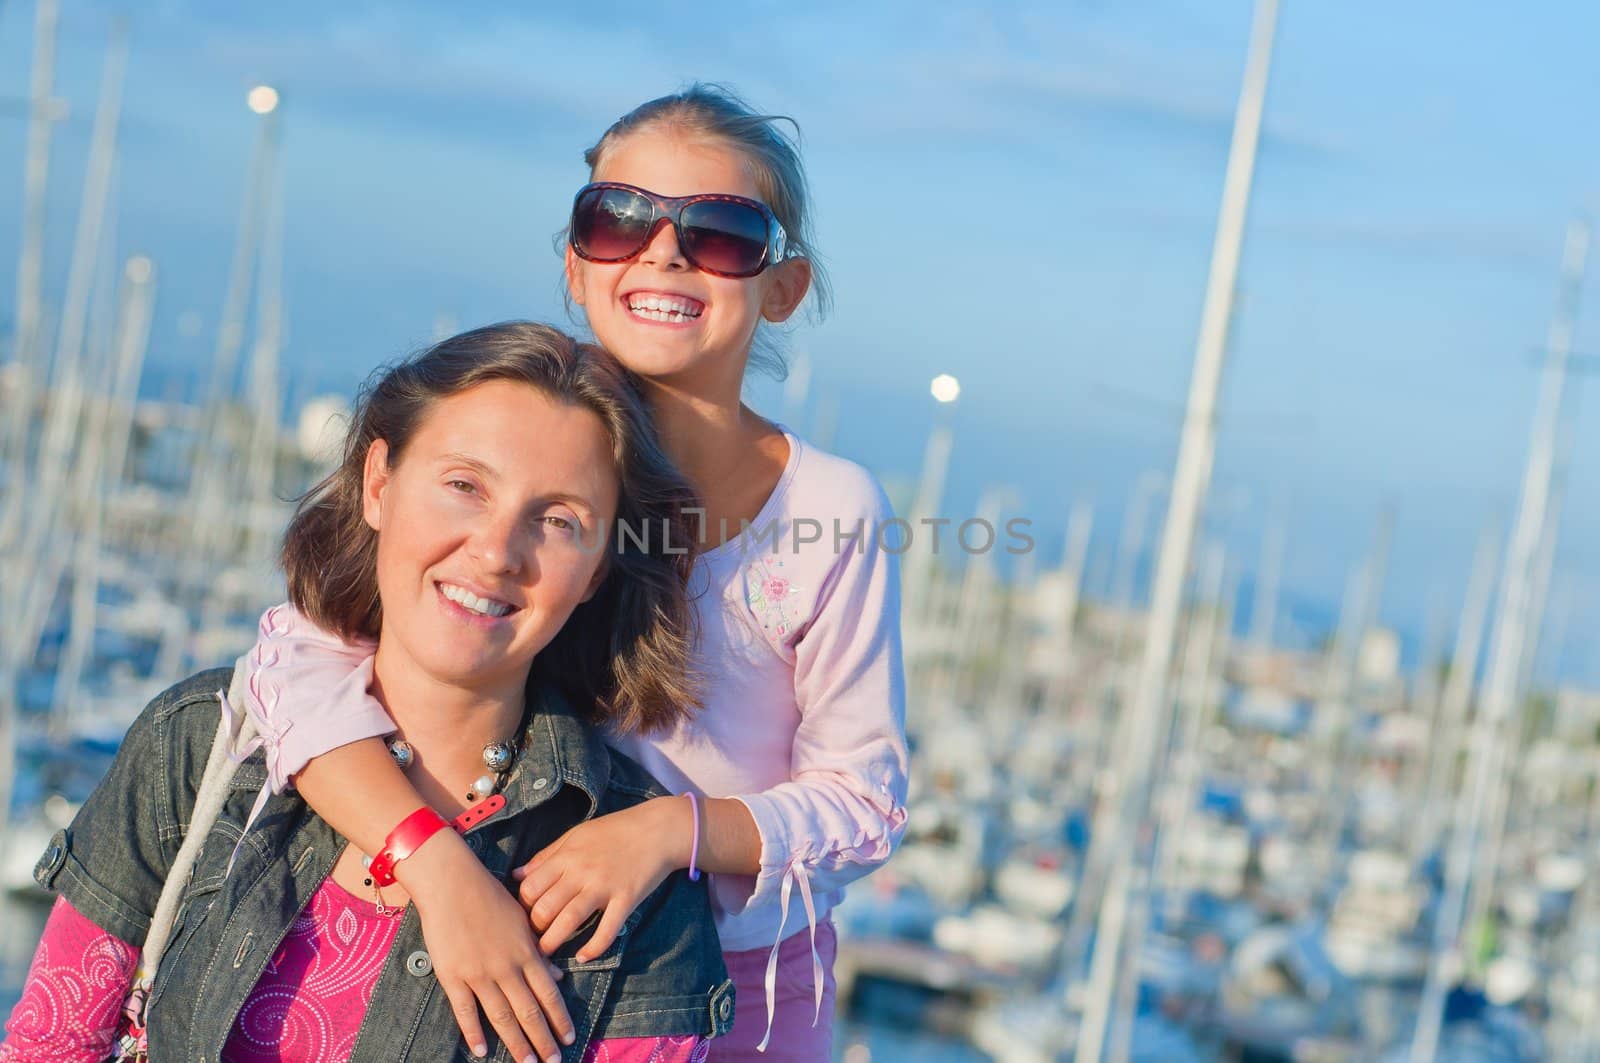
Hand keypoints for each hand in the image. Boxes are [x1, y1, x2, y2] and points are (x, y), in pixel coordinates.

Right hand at [402, 831, 574, 1062]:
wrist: (452, 883)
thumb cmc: (489, 897)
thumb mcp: (522, 921)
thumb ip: (539, 951)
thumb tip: (558, 975)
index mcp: (526, 952)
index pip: (549, 993)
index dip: (560, 1018)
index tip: (569, 1038)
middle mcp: (506, 967)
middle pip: (529, 1011)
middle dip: (543, 1040)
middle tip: (553, 1062)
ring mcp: (479, 974)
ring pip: (501, 1017)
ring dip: (516, 1044)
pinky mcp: (453, 976)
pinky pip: (465, 1011)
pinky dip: (474, 1033)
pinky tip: (482, 1052)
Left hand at [513, 797, 689, 961]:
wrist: (658, 829)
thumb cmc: (615, 829)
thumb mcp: (576, 835)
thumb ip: (546, 856)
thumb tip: (517, 876)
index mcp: (566, 856)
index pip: (530, 887)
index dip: (522, 907)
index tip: (525, 916)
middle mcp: (581, 872)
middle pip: (545, 908)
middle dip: (534, 929)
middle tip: (534, 938)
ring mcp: (604, 887)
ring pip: (569, 921)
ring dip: (552, 943)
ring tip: (547, 953)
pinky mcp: (626, 900)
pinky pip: (607, 930)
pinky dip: (593, 948)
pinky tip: (583, 956)